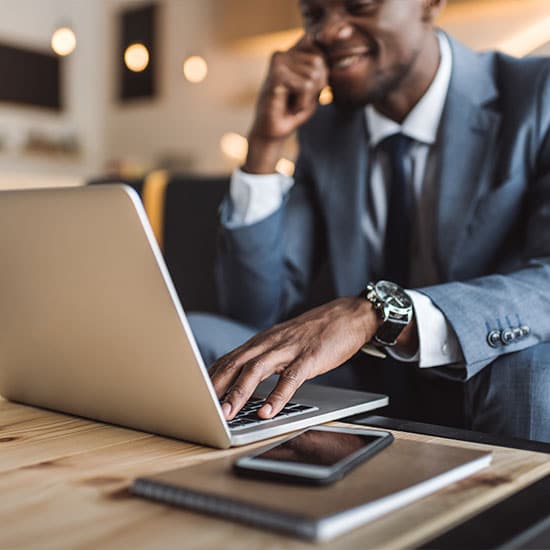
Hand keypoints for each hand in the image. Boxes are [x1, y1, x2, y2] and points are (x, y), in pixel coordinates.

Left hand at [209, 297, 379, 420]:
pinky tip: (268, 411)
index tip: (193, 395)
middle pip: (235, 364)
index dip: (209, 378)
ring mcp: (289, 349)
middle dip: (215, 387)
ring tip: (227, 414)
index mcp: (261, 342)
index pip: (228, 360)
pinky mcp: (310, 357)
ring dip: (239, 393)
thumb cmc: (314, 332)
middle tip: (200, 408)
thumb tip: (241, 379)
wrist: (348, 314)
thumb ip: (262, 358)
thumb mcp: (282, 343)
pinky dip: (277, 396)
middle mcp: (269, 343)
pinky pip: (291, 378)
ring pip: (257, 370)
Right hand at [243, 34, 328, 173]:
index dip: (322, 71)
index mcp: (290, 54)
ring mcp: (277, 62)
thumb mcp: (314, 89)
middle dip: (316, 87)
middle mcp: (282, 54)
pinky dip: (302, 103)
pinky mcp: (276, 74)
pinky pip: (305, 86)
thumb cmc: (293, 112)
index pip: (319, 48)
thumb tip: (316, 43)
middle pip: (319, 62)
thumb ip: (320, 68)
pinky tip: (289, 108)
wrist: (271, 134)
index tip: (308, 90)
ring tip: (292, 104)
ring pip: (313, 75)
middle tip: (298, 100)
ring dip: (307, 97)